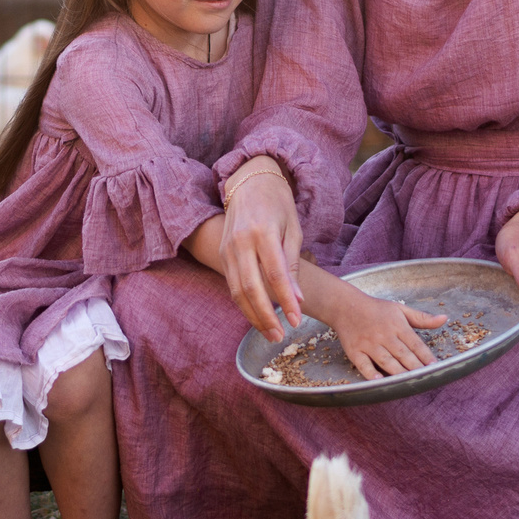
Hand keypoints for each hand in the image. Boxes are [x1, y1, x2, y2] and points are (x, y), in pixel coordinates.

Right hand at [221, 162, 304, 338]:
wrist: (249, 182)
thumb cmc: (278, 205)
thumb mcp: (293, 229)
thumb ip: (293, 264)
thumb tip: (297, 299)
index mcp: (262, 232)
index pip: (275, 275)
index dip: (286, 301)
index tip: (297, 320)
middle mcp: (240, 241)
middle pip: (251, 288)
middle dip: (266, 316)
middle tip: (280, 336)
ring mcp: (226, 249)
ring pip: (237, 291)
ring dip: (253, 316)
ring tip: (270, 333)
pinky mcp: (221, 254)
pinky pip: (231, 285)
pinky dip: (244, 304)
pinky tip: (257, 316)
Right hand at [321, 285, 448, 380]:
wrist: (345, 306)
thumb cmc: (376, 309)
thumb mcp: (400, 309)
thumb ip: (422, 318)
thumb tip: (444, 319)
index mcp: (397, 325)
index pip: (415, 343)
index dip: (426, 355)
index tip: (435, 366)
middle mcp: (384, 335)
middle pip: (402, 354)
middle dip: (415, 366)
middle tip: (426, 378)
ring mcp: (368, 344)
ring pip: (386, 360)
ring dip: (398, 372)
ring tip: (409, 382)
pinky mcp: (355, 351)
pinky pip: (363, 364)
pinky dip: (371, 373)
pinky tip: (380, 380)